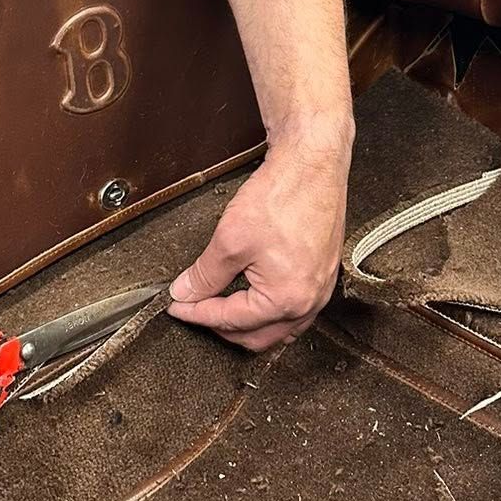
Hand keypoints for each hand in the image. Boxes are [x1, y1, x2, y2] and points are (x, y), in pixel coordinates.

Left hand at [168, 136, 348, 351]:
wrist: (312, 164)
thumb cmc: (284, 195)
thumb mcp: (230, 240)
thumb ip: (205, 274)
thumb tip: (186, 292)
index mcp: (287, 300)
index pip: (231, 320)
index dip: (197, 314)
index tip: (178, 306)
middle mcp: (309, 302)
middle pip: (256, 336)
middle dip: (221, 326)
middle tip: (195, 309)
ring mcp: (320, 290)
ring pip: (277, 328)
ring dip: (247, 324)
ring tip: (220, 307)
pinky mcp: (322, 274)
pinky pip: (294, 310)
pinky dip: (268, 311)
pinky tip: (254, 298)